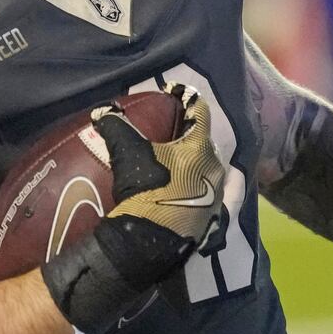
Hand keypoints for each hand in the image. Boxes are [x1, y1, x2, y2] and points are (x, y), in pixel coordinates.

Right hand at [42, 85, 227, 333]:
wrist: (149, 240)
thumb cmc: (144, 191)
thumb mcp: (127, 153)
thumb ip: (116, 126)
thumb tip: (103, 109)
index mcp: (200, 146)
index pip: (198, 110)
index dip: (184, 97)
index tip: (170, 93)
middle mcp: (217, 166)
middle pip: (207, 140)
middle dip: (191, 132)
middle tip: (172, 131)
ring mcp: (221, 193)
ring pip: (216, 166)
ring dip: (203, 159)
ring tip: (187, 159)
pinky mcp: (220, 216)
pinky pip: (230, 194)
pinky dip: (227, 184)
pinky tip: (225, 182)